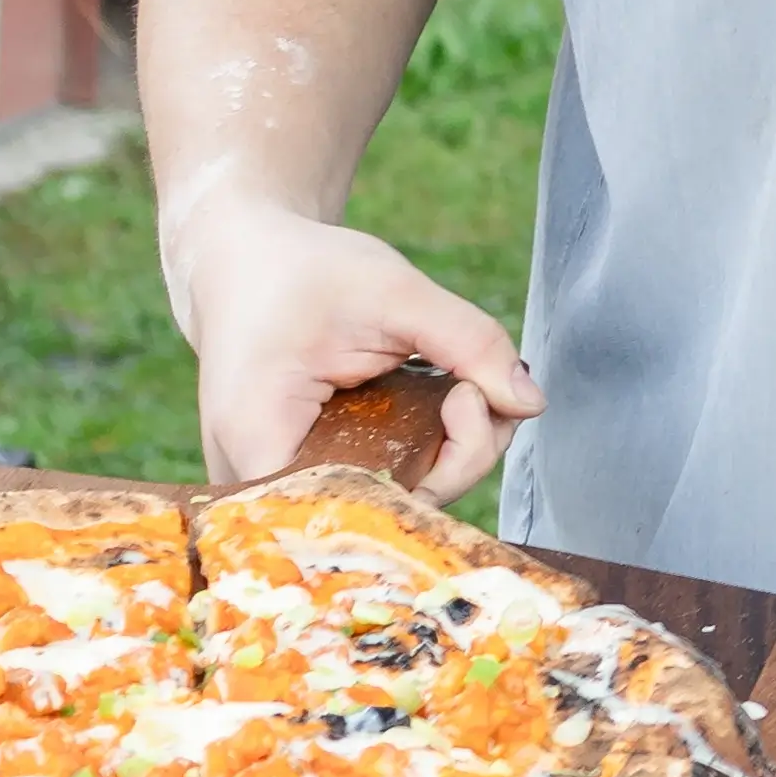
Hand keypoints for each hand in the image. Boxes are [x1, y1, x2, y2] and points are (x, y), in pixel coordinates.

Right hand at [170, 203, 536, 496]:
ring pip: (390, 501)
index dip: (440, 472)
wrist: (244, 264)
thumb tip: (531, 404)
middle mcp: (260, 485)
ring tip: (457, 382)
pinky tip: (441, 402)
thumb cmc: (301, 271)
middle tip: (469, 384)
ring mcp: (282, 487)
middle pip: (386, 512)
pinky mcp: (307, 475)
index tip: (462, 397)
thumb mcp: (393, 290)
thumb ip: (467, 342)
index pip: (366, 508)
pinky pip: (380, 483)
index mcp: (259, 443)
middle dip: (455, 456)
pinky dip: (422, 449)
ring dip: (446, 452)